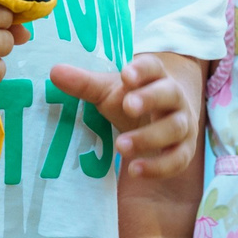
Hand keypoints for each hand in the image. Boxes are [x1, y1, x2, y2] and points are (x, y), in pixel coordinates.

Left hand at [51, 55, 199, 178]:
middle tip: (128, 106)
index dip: (142, 70)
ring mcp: (182, 124)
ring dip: (148, 138)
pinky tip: (134, 170)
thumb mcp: (108, 91)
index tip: (126, 75)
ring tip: (121, 146)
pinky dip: (158, 167)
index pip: (153, 67)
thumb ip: (84, 83)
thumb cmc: (131, 99)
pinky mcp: (184, 150)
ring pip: (173, 128)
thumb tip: (54, 72)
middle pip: (169, 94)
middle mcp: (174, 97)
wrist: (164, 116)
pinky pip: (177, 159)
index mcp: (156, 76)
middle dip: (149, 99)